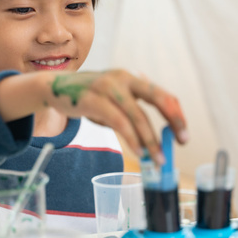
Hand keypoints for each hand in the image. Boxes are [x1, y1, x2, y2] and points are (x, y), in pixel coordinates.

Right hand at [47, 69, 187, 163]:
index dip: (176, 114)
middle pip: (157, 98)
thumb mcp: (114, 97)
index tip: (183, 134)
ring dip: (150, 139)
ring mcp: (107, 87)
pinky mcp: (92, 100)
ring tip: (158, 158)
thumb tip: (157, 135)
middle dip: (173, 120)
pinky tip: (138, 151)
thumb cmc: (89, 96)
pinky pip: (118, 122)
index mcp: (132, 78)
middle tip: (183, 141)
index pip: (163, 94)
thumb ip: (134, 109)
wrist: (53, 87)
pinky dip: (131, 138)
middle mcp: (123, 79)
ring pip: (137, 115)